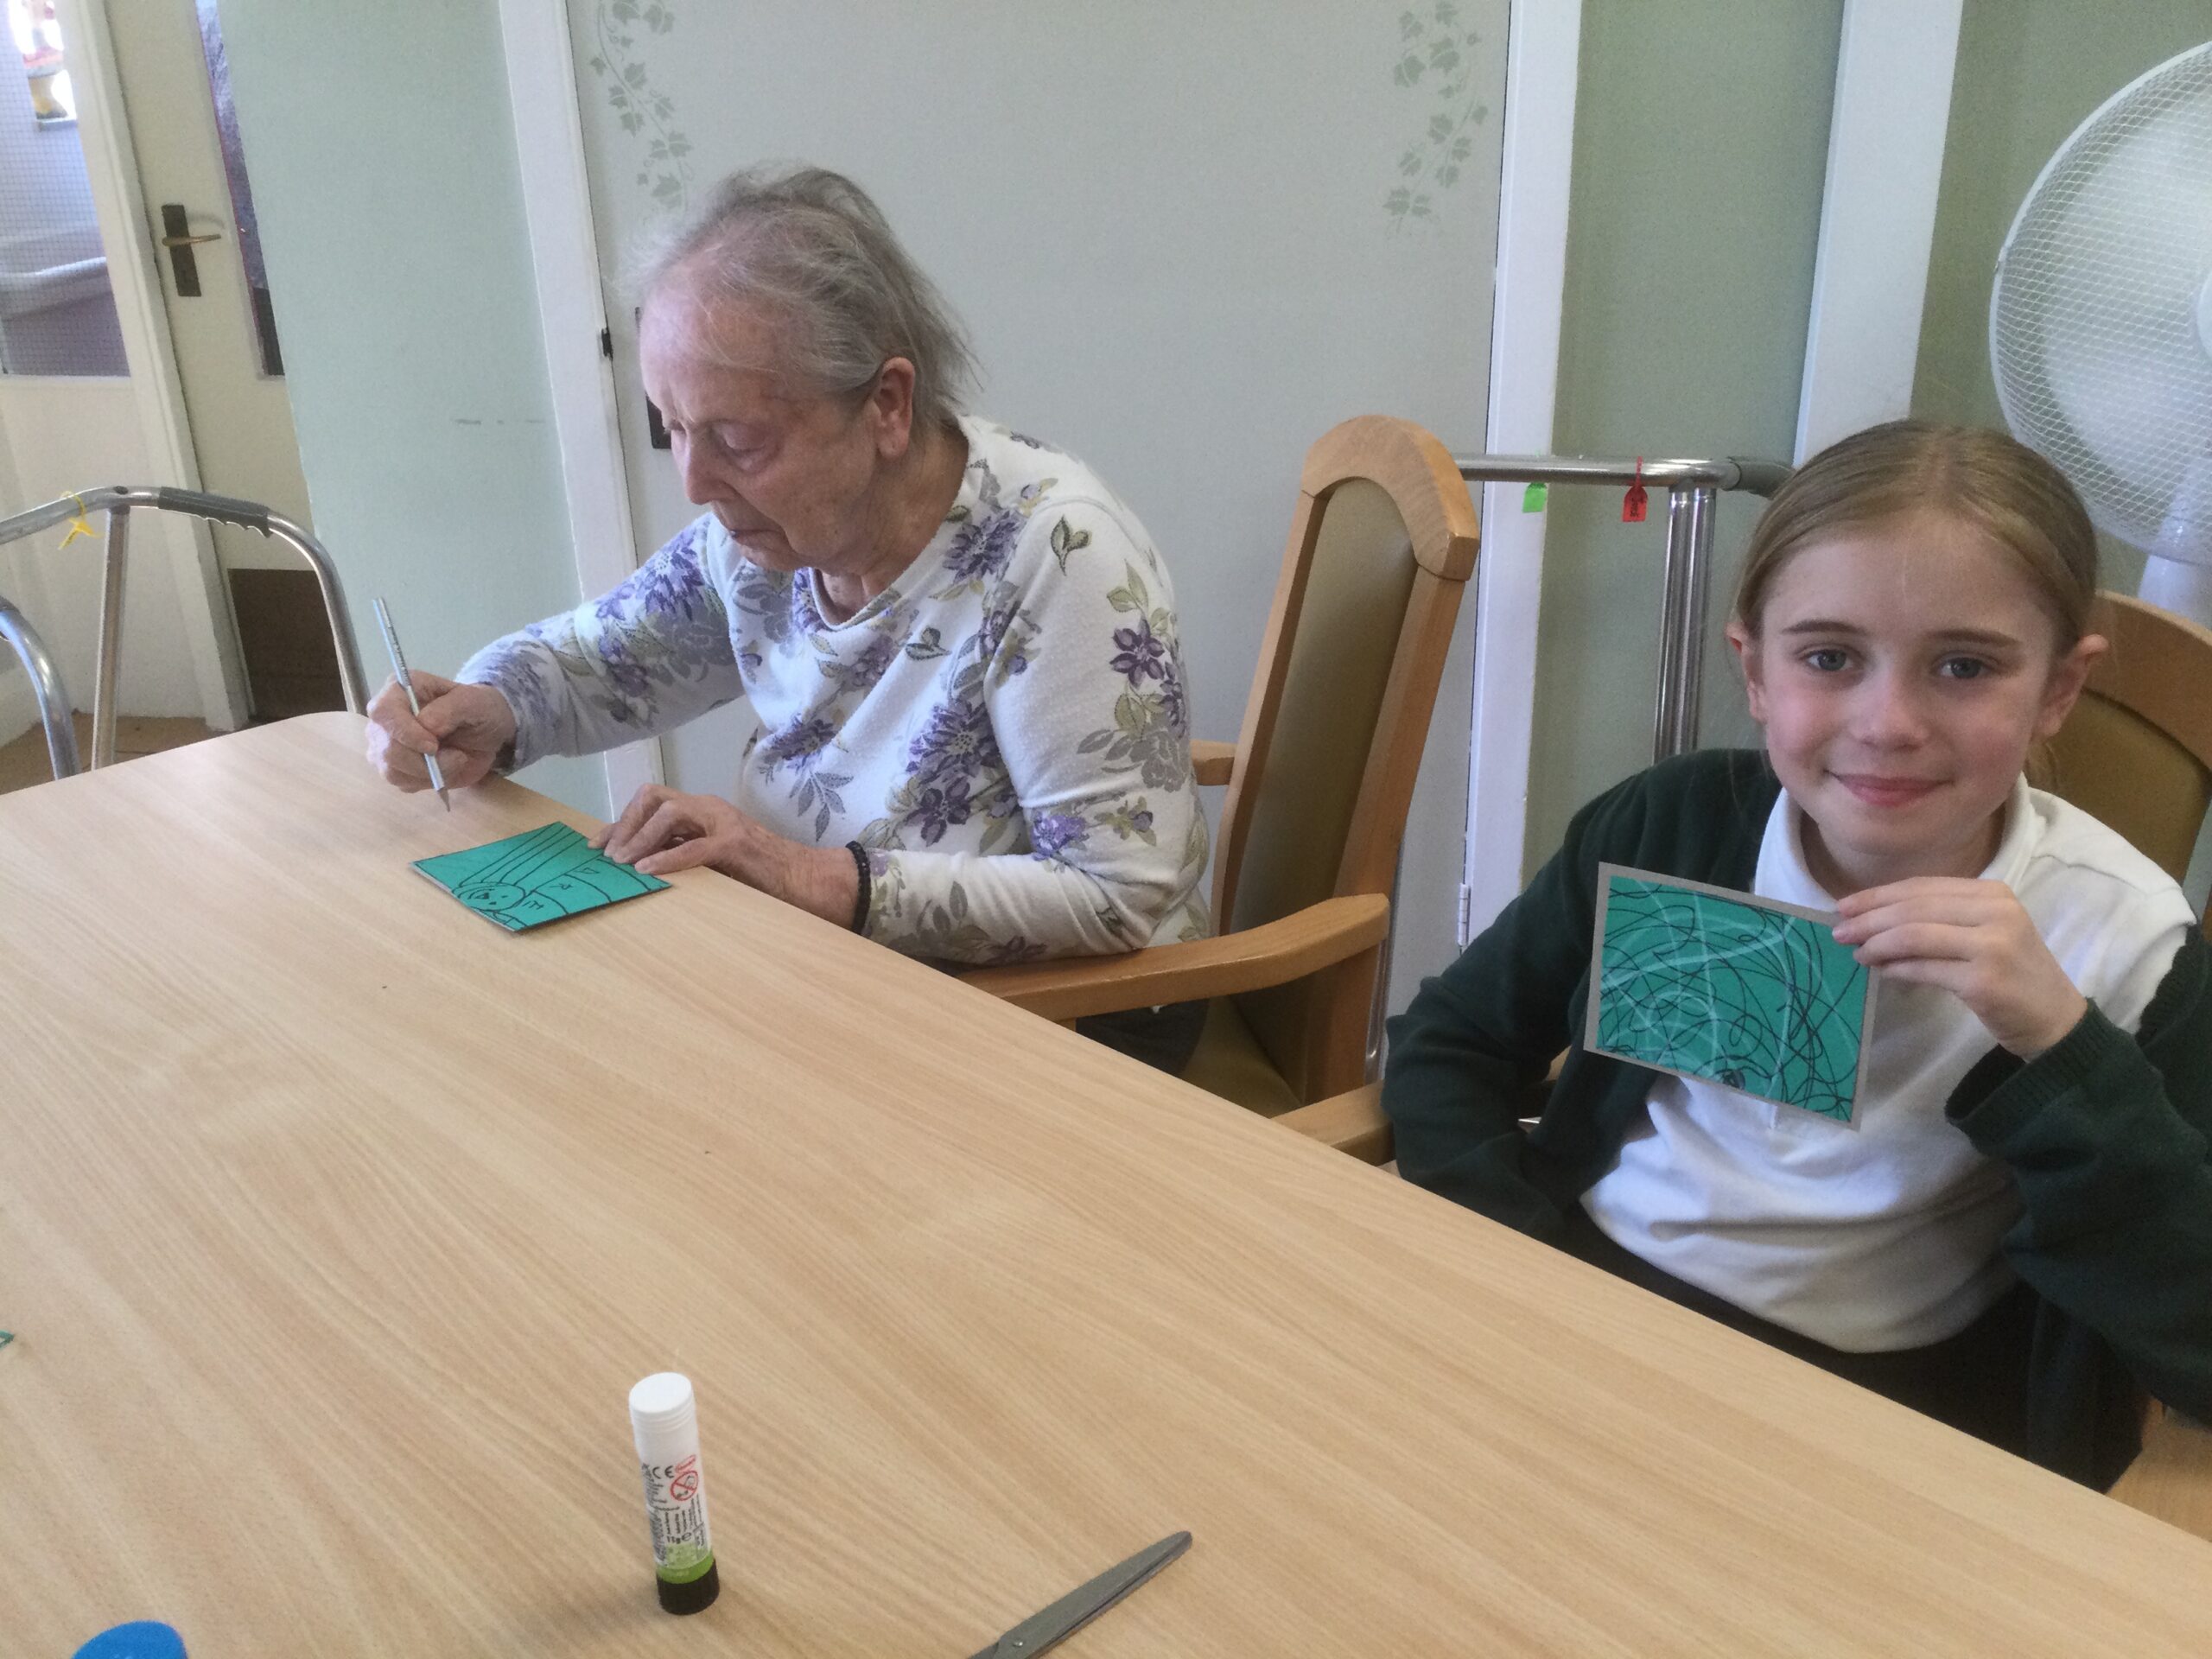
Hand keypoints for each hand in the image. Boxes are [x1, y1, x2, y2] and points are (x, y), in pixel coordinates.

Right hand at [366, 673, 516, 791]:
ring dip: (430, 773)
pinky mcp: (394, 768)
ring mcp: (384, 744)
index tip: (433, 746)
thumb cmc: (476, 709)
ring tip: (456, 760)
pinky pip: (402, 783)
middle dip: (424, 761)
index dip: (405, 732)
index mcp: (399, 690)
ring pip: (392, 770)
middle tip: (458, 757)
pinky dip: (428, 781)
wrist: (484, 732)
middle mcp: (385, 718)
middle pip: (386, 748)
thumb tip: (426, 726)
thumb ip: (450, 709)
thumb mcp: (474, 701)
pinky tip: (445, 769)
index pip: (383, 711)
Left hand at [590, 785, 858, 926]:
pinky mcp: (737, 845)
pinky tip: (648, 871)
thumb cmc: (761, 876)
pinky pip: (694, 846)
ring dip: (640, 838)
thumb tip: (640, 867)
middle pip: (654, 797)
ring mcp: (724, 824)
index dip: (620, 821)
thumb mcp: (714, 861)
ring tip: (623, 864)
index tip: (596, 844)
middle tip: (607, 855)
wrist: (809, 881)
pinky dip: (667, 858)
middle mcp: (710, 809)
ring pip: (670, 813)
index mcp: (704, 812)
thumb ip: (685, 854)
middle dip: (625, 823)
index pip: (652, 802)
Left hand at [1831, 877, 2086, 1057]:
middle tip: (1839, 931)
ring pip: (1914, 936)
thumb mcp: (1983, 932)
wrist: (2054, 1018)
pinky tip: (1881, 970)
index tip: (1844, 905)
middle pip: (1914, 909)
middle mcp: (1996, 913)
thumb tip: (1873, 917)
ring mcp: (1992, 946)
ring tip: (1856, 952)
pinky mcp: (1983, 981)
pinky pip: (1924, 969)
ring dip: (1877, 944)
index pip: (1922, 888)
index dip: (1878, 895)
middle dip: (1869, 919)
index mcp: (1994, 894)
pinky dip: (1896, 968)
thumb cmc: (2012, 972)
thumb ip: (1940, 919)